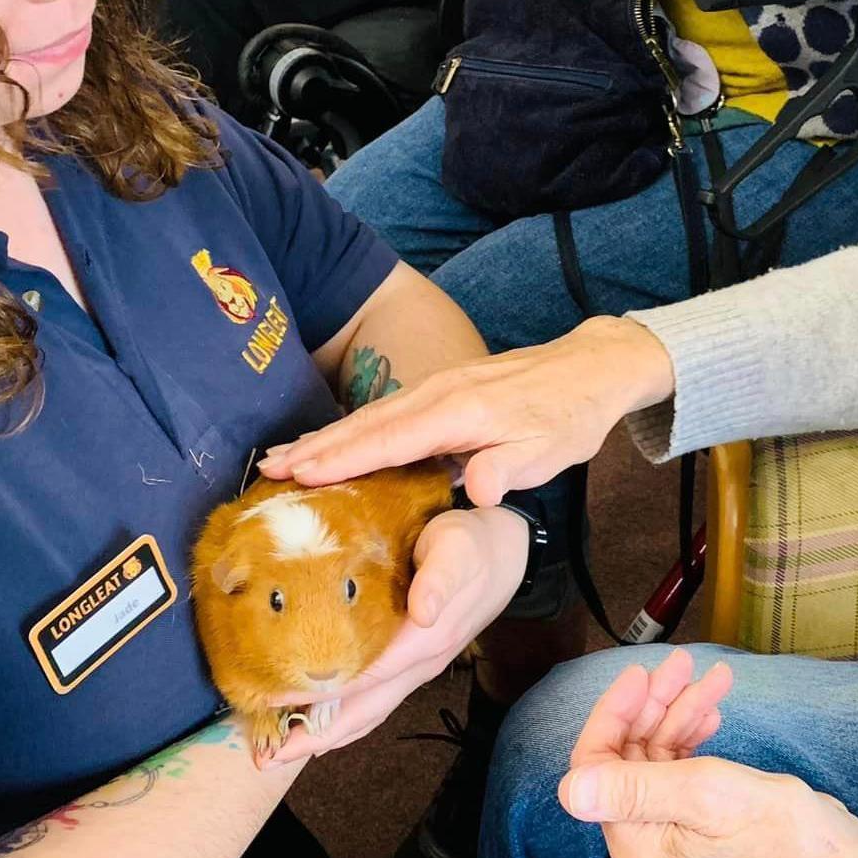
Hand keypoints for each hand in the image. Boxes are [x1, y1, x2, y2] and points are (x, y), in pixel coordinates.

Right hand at [259, 316, 675, 506]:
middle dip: (316, 448)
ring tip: (280, 459)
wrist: (588, 366)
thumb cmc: (568, 415)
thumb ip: (507, 468)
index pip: (392, 439)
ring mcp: (436, 388)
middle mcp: (440, 394)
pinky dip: (350, 429)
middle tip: (269, 470)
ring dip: (325, 438)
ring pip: (370, 416)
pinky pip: (385, 413)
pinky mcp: (438, 391)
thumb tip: (475, 491)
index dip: (345, 458)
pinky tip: (328, 443)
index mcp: (462, 412)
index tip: (303, 474)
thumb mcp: (549, 451)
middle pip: (367, 425)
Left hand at [260, 507, 529, 766]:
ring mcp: (418, 668)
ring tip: (282, 749)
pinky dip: (344, 718)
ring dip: (326, 734)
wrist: (508, 552)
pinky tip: (318, 721)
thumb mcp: (458, 548)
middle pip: (363, 712)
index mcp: (425, 640)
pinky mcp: (414, 663)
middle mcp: (420, 664)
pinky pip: (375, 701)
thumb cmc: (473, 543)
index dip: (318, 694)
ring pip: (368, 713)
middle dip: (315, 737)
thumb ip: (441, 577)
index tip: (273, 703)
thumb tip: (423, 611)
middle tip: (267, 756)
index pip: (363, 678)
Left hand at [560, 650, 857, 857]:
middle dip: (653, 703)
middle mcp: (647, 835)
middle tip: (681, 665)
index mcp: (636, 839)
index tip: (640, 676)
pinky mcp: (701, 816)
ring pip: (659, 752)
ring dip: (680, 710)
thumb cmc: (780, 836)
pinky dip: (696, 730)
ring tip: (712, 676)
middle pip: (628, 753)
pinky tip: (715, 709)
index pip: (596, 768)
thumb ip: (635, 788)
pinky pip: (684, 763)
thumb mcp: (704, 797)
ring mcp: (674, 825)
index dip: (613, 715)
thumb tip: (569, 789)